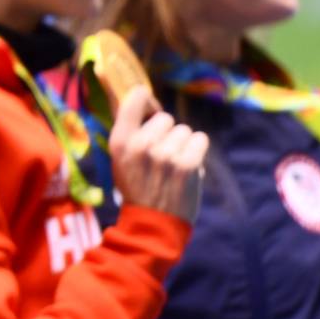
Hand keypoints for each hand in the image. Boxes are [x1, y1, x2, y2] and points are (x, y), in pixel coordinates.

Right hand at [108, 86, 209, 222]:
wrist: (153, 224)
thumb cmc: (136, 188)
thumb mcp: (120, 159)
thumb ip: (128, 129)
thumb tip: (141, 94)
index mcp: (120, 141)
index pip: (136, 96)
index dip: (145, 99)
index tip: (149, 109)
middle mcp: (141, 144)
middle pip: (165, 118)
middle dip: (165, 133)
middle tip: (160, 155)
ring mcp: (165, 154)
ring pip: (184, 130)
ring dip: (182, 145)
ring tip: (173, 165)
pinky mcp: (188, 164)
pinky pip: (200, 139)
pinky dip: (197, 151)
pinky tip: (188, 166)